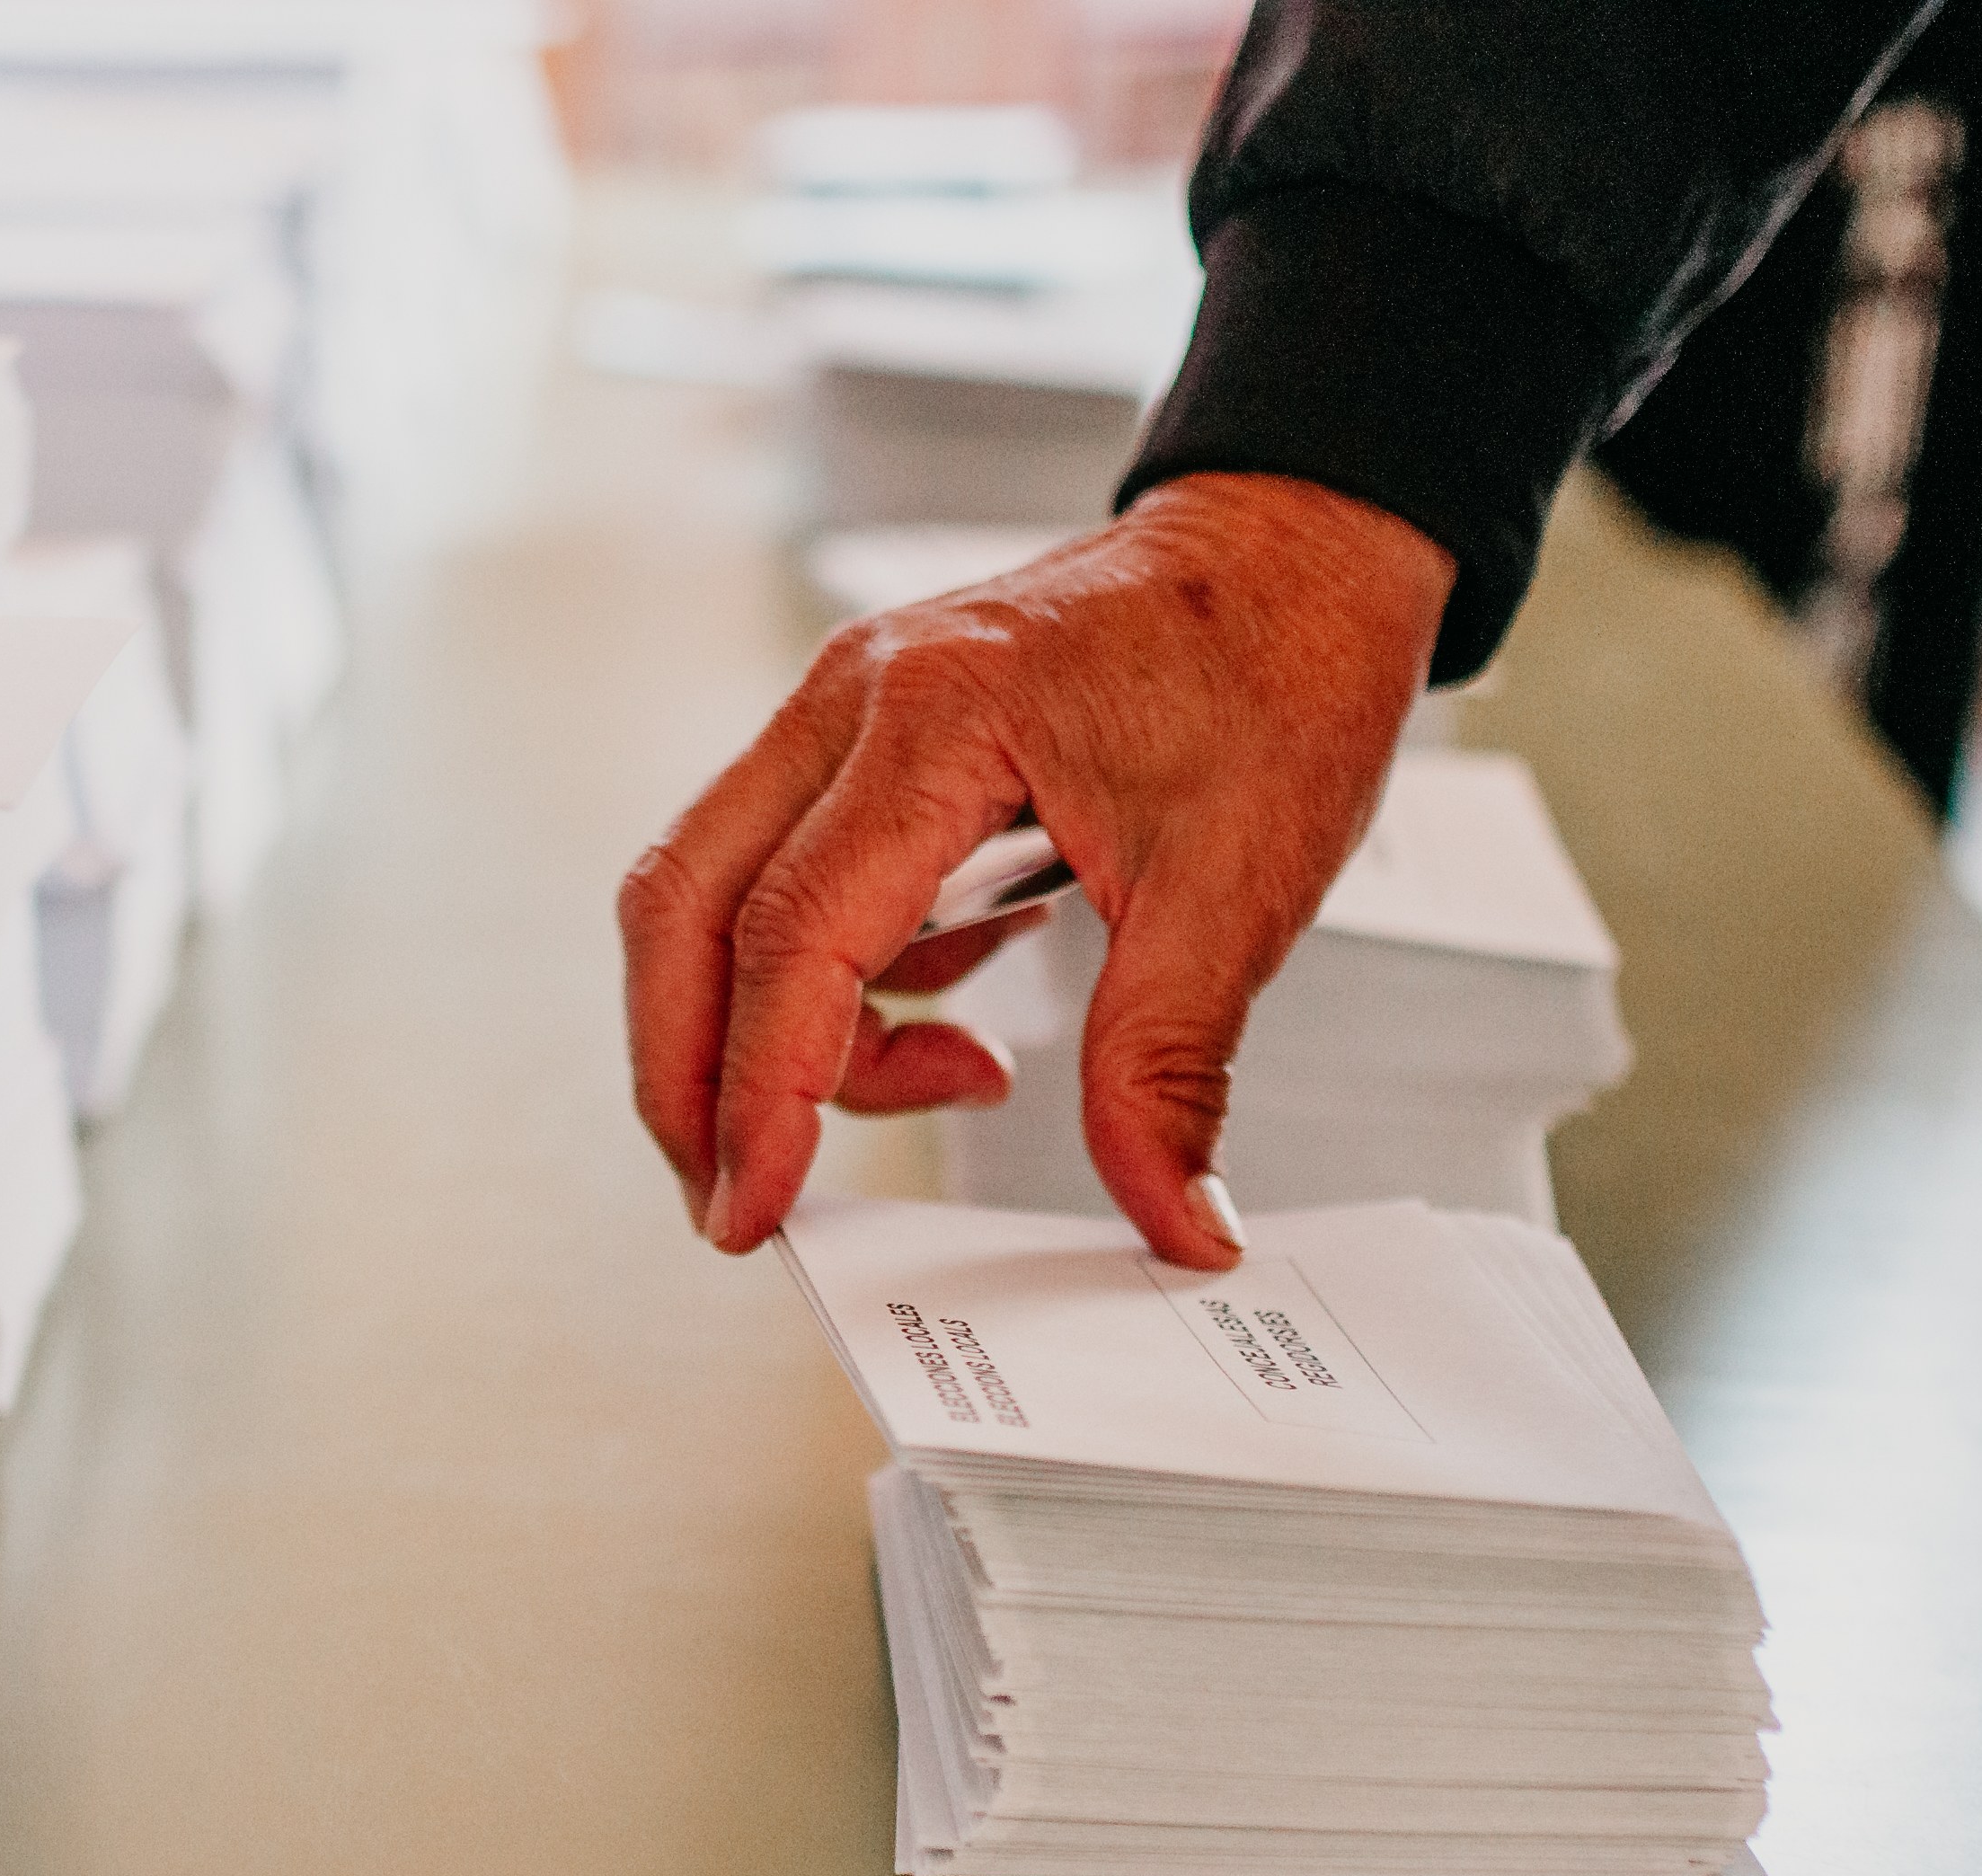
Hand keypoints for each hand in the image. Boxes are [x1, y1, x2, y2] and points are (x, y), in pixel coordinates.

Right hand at [617, 471, 1453, 1266]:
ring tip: (941, 1076)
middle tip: (737, 1196)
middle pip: (683, 910)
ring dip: (763, 1030)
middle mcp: (854, 699)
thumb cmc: (1275, 664)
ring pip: (712, 896)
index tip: (754, 1208)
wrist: (1298, 548)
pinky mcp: (860, 740)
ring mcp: (842, 712)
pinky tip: (955, 994)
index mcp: (939, 719)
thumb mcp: (1242, 886)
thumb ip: (1169, 1068)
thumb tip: (1173, 1222)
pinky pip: (781, 878)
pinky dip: (829, 977)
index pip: (791, 938)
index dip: (760, 1094)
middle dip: (687, 1076)